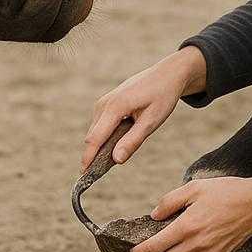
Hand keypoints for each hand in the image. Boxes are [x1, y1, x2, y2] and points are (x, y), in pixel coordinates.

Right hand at [80, 47, 202, 171]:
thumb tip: (116, 160)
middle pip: (93, 137)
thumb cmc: (162, 96)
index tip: (84, 177)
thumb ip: (133, 141)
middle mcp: (104, 104)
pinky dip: (108, 136)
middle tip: (111, 167)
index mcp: (115, 107)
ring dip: (105, 144)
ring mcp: (103, 102)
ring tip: (127, 145)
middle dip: (97, 154)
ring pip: (97, 132)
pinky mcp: (106, 104)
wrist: (167, 75)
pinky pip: (101, 125)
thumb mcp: (152, 121)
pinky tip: (125, 135)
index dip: (88, 158)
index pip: (95, 138)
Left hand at [128, 176, 251, 251]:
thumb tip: (154, 215)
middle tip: (151, 247)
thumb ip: (170, 201)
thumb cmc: (225, 191)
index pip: (155, 247)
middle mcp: (196, 245)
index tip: (132, 250)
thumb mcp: (194, 187)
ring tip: (166, 250)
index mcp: (187, 226)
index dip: (140, 251)